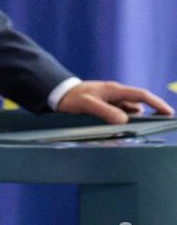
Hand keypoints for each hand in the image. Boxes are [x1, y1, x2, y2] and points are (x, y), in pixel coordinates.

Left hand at [55, 80, 173, 123]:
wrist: (58, 95)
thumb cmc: (72, 97)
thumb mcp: (85, 104)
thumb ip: (104, 111)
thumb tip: (124, 121)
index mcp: (114, 90)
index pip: (141, 95)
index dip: (157, 104)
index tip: (169, 113)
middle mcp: (116, 95)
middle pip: (137, 108)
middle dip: (141, 120)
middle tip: (141, 132)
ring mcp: (112, 102)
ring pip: (128, 115)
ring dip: (127, 124)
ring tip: (118, 134)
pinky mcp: (107, 109)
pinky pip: (118, 118)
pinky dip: (117, 125)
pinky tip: (109, 132)